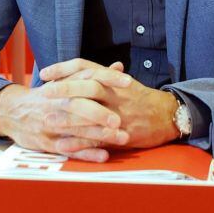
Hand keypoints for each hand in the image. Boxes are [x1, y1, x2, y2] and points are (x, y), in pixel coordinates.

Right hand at [0, 83, 128, 161]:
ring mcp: (52, 123)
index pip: (87, 77)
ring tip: (122, 138)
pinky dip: (86, 153)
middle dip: (100, 113)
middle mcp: (56, 103)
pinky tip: (104, 155)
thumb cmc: (47, 96)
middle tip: (120, 120)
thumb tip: (119, 66)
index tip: (129, 82)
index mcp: (63, 84)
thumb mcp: (65, 81)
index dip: (108, 78)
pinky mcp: (47, 143)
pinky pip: (69, 149)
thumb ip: (93, 75)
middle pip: (79, 105)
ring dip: (100, 135)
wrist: (11, 112)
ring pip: (77, 129)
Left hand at [40, 59, 180, 148]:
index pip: (86, 66)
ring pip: (93, 113)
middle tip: (45, 93)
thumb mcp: (123, 83)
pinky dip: (80, 143)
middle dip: (65, 89)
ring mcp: (121, 114)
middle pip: (89, 87)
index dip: (64, 68)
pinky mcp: (124, 134)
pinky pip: (99, 139)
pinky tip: (63, 145)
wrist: (168, 116)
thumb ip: (101, 77)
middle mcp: (116, 94)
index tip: (45, 73)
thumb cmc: (141, 99)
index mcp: (113, 79)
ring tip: (48, 120)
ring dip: (68, 118)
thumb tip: (79, 70)